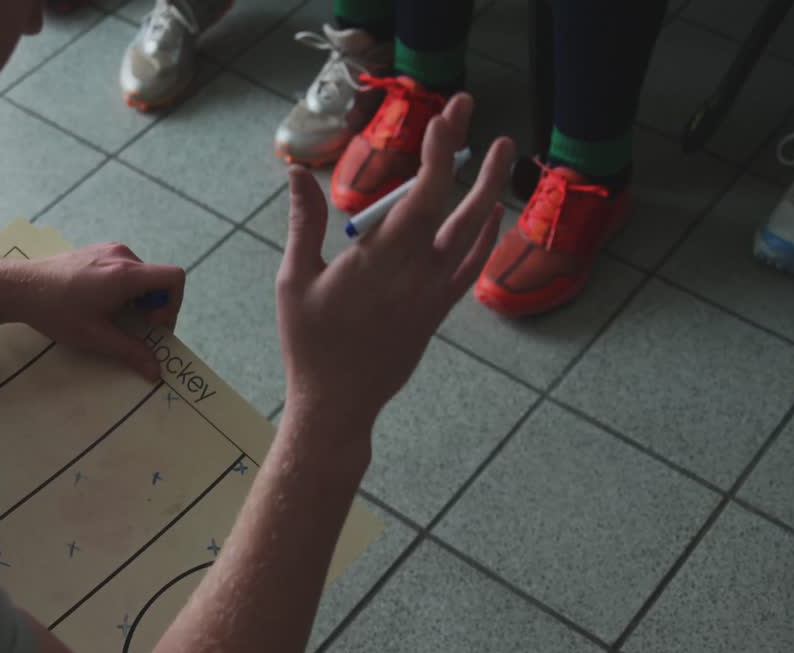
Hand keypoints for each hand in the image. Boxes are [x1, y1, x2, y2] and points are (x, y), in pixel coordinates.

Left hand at [0, 243, 184, 379]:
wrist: (19, 287)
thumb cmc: (57, 311)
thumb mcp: (96, 337)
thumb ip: (131, 352)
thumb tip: (156, 372)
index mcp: (127, 274)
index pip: (175, 278)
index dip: (173, 304)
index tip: (151, 323)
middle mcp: (123, 256)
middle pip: (158, 280)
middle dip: (153, 307)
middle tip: (133, 328)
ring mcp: (109, 250)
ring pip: (141, 276)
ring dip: (137, 299)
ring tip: (113, 317)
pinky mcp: (97, 250)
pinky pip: (124, 269)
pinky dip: (124, 289)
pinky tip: (100, 303)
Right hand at [276, 93, 514, 431]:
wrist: (338, 403)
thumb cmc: (309, 343)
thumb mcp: (294, 280)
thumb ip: (304, 223)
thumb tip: (299, 171)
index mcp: (381, 260)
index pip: (423, 194)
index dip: (437, 153)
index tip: (440, 119)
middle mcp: (418, 272)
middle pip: (455, 202)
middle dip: (466, 152)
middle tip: (470, 108)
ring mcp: (435, 292)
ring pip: (474, 232)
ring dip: (489, 187)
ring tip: (499, 150)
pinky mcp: (438, 310)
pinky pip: (472, 264)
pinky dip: (485, 235)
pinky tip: (491, 212)